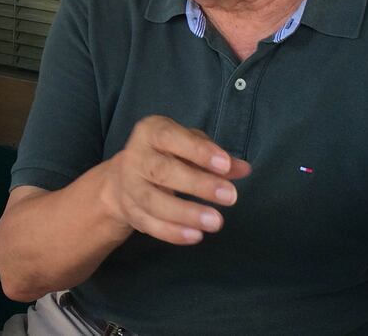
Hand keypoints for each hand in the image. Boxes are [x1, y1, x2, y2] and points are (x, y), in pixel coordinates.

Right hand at [99, 115, 251, 245]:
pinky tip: (196, 235)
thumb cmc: (165, 154)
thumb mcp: (188, 145)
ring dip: (186, 214)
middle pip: (162, 171)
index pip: (170, 137)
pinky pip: (150, 224)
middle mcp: (135, 157)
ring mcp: (129, 186)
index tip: (225, 165)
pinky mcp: (130, 211)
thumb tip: (243, 169)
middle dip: (197, 185)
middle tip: (230, 197)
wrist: (123, 177)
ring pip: (154, 202)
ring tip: (216, 222)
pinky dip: (172, 233)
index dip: (198, 151)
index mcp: (149, 132)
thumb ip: (214, 156)